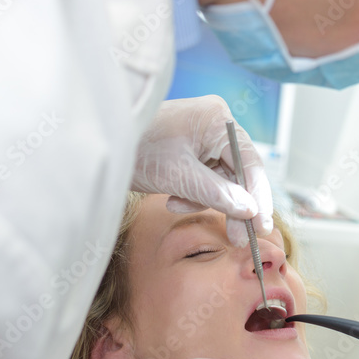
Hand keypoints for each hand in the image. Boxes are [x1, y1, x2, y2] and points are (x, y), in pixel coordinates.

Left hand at [132, 95, 273, 245]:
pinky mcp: (189, 146)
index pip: (250, 163)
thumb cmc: (136, 150)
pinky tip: (173, 199)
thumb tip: (250, 211)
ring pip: (220, 177)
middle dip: (232, 205)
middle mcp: (215, 123)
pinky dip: (192, 192)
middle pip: (238, 172)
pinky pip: (204, 176)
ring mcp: (202, 134)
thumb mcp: (180, 177)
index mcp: (218, 120)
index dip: (258, 198)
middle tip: (238, 238)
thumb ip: (219, 194)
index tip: (261, 227)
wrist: (98, 143)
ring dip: (204, 199)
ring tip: (179, 206)